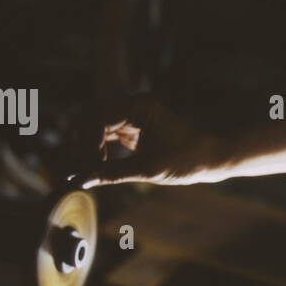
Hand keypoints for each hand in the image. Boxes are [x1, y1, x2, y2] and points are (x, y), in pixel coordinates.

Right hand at [78, 93, 229, 186]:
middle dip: (83, 145)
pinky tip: (94, 168)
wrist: (207, 158)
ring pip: (95, 127)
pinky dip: (97, 150)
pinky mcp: (131, 125)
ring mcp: (131, 114)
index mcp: (138, 106)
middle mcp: (132, 104)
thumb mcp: (147, 170)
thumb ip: (112, 174)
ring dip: (88, 148)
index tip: (84, 168)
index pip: (98, 120)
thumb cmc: (184, 160)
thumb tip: (82, 181)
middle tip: (78, 171)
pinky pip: (105, 134)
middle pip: (92, 119)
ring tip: (86, 172)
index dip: (87, 144)